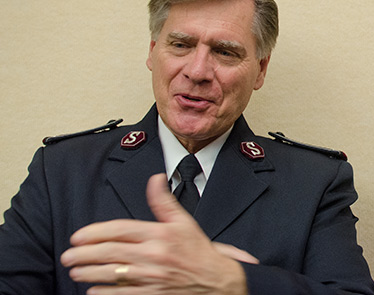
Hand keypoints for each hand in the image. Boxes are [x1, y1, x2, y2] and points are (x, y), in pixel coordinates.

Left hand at [60, 173, 255, 293]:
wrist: (216, 281)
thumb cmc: (198, 252)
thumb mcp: (184, 222)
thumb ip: (164, 202)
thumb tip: (155, 179)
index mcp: (160, 235)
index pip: (120, 230)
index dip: (95, 233)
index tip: (78, 236)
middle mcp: (153, 256)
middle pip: (110, 253)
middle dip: (84, 254)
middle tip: (69, 255)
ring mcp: (150, 278)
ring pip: (111, 275)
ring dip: (88, 273)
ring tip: (75, 271)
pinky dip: (102, 294)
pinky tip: (92, 291)